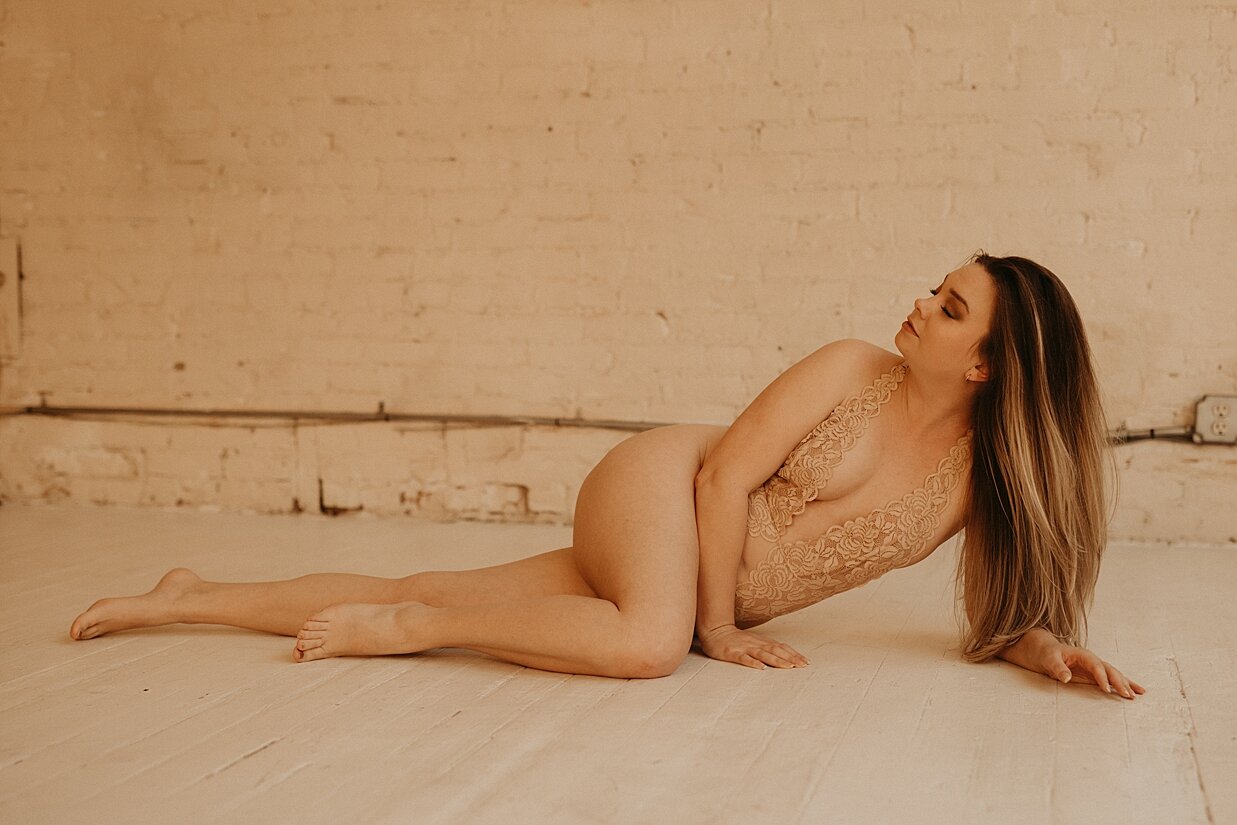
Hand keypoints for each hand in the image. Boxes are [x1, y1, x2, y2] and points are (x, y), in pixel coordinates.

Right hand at [697, 623, 809, 669]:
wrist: (714, 630)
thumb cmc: (735, 639)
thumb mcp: (753, 641)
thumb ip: (766, 647)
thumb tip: (784, 655)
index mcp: (761, 641)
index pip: (781, 647)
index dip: (794, 654)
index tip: (806, 662)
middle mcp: (755, 643)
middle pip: (776, 650)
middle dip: (790, 658)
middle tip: (803, 666)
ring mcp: (744, 647)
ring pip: (763, 654)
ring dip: (776, 660)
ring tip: (788, 667)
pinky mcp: (732, 652)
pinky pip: (744, 658)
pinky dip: (753, 662)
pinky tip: (761, 668)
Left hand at [1013, 628, 1145, 698]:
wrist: (1044, 650)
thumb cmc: (1046, 654)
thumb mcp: (1047, 659)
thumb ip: (1057, 667)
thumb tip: (1066, 677)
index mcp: (1082, 655)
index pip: (1095, 665)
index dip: (1101, 676)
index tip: (1106, 688)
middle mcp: (1092, 661)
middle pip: (1109, 670)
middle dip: (1119, 682)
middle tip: (1128, 695)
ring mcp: (1094, 668)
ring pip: (1114, 675)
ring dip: (1125, 684)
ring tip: (1137, 695)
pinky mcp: (1094, 676)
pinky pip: (1111, 680)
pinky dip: (1123, 685)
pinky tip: (1135, 692)